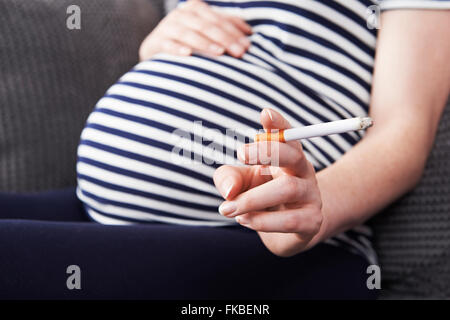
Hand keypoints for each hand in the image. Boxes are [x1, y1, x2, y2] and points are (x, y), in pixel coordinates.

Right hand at [139, 0, 251, 60]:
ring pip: (189, 34)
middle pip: (207, 26)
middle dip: (225, 39)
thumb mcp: (206, 31)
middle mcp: (181, 14)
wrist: (156, 50)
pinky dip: (177, 49)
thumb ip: (225, 27)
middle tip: (240, 53)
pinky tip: (188, 54)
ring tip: (219, 53)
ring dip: (205, 44)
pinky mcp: (156, 42)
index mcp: (196, 8)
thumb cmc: (188, 42)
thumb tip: (249, 33)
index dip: (234, 31)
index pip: (219, 19)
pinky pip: (168, 45)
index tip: (248, 45)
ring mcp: (167, 27)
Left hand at [213, 109, 324, 256]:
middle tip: (240, 153)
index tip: (265, 114)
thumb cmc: (260, 198)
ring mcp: (311, 196)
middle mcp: (302, 171)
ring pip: (288, 189)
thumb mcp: (240, 183)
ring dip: (253, 198)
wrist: (286, 232)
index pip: (287, 135)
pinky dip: (263, 221)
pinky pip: (290, 220)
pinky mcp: (312, 221)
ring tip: (228, 209)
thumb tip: (230, 190)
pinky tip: (244, 220)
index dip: (279, 124)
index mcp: (287, 156)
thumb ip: (229, 178)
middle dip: (267, 151)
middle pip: (292, 155)